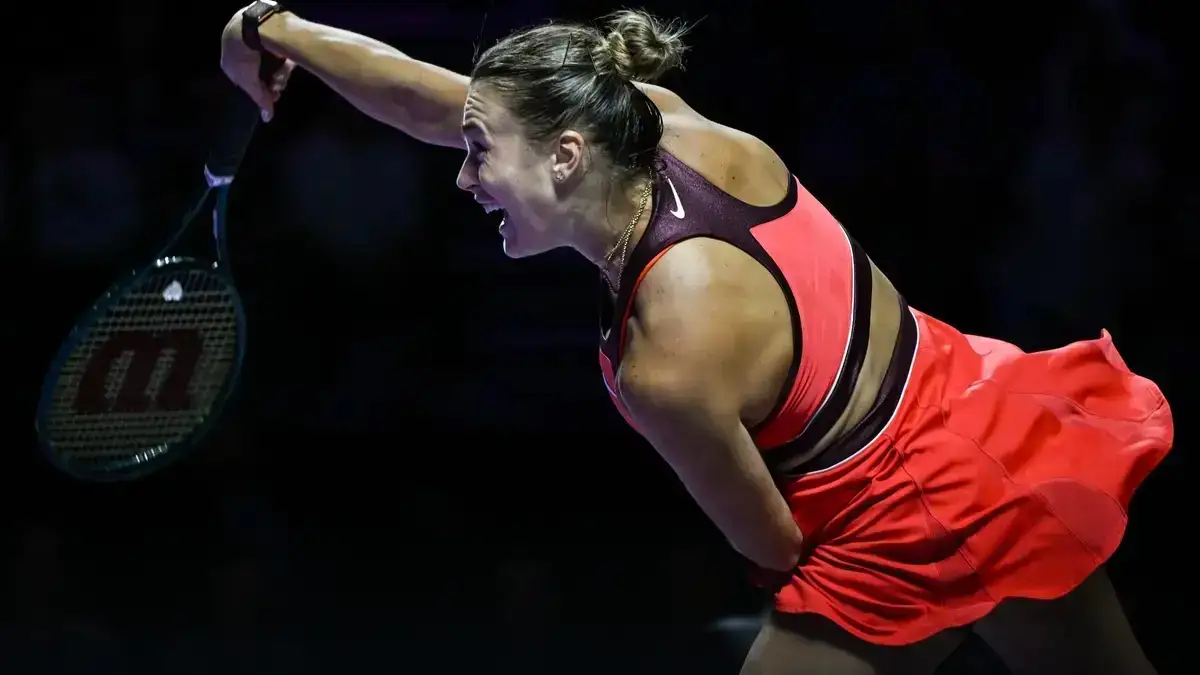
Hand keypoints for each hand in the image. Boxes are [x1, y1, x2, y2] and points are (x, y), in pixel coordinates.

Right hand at [220, 5, 296, 121]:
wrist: (252, 26)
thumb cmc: (244, 57)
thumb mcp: (250, 82)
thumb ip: (260, 99)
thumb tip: (267, 118)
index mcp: (232, 63)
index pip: (250, 83)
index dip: (263, 90)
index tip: (274, 96)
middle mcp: (244, 53)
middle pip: (263, 74)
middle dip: (273, 82)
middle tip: (279, 85)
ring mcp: (257, 43)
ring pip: (273, 64)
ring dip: (279, 72)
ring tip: (283, 73)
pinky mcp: (271, 36)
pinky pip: (280, 53)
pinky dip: (285, 59)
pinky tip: (289, 63)